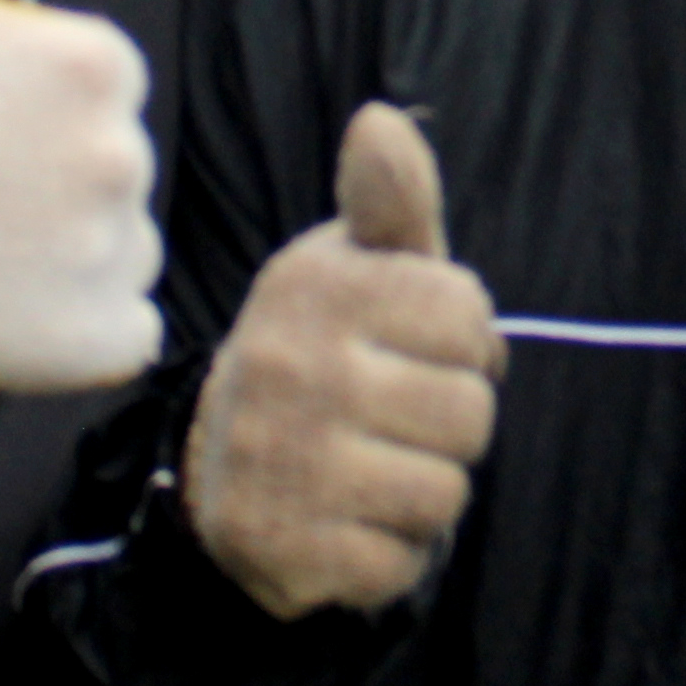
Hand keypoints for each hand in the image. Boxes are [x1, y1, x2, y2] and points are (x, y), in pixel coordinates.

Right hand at [0, 0, 161, 396]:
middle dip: (46, 170)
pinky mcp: (99, 343)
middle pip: (106, 159)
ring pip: (115, 244)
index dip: (28, 96)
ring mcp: (113, 255)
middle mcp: (121, 154)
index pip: (95, 74)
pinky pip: (117, 329)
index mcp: (90, 62)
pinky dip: (73, 326)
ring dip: (63, 250)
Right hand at [185, 105, 504, 618]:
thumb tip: (382, 120)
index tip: (414, 350)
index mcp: (318, 287)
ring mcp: (284, 461)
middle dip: (450, 427)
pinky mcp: (284, 548)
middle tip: (392, 421)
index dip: (462, 345)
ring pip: (446, 494)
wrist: (215, 467)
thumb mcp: (359, 268)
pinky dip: (392, 558)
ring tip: (371, 471)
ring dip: (425, 495)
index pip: (470, 319)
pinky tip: (347, 525)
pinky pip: (403, 565)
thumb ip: (392, 202)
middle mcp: (293, 366)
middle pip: (471, 414)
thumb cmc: (323, 352)